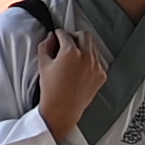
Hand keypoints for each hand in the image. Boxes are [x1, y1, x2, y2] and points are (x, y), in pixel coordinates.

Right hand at [35, 15, 108, 140]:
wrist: (62, 110)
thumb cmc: (51, 90)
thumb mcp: (43, 65)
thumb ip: (45, 45)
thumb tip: (50, 37)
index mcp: (70, 52)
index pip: (65, 34)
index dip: (58, 34)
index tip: (56, 37)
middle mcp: (86, 57)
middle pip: (84, 35)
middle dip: (74, 36)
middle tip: (67, 43)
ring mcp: (96, 66)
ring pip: (92, 47)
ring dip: (83, 48)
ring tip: (73, 58)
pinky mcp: (101, 75)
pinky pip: (97, 61)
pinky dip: (89, 61)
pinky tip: (79, 69)